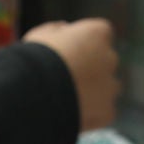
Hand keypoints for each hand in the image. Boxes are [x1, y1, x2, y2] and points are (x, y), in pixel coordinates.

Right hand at [24, 18, 119, 134]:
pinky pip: (102, 111)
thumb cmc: (34, 60)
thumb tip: (65, 29)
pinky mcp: (108, 111)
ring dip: (94, 91)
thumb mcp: (40, 35)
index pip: (100, 33)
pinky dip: (90, 113)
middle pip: (105, 61)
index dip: (84, 43)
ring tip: (67, 98)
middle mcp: (110, 57)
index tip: (68, 51)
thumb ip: (57, 30)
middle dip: (91, 67)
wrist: (33, 95)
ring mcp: (111, 86)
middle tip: (66, 77)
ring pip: (107, 87)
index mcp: (97, 33)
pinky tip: (70, 113)